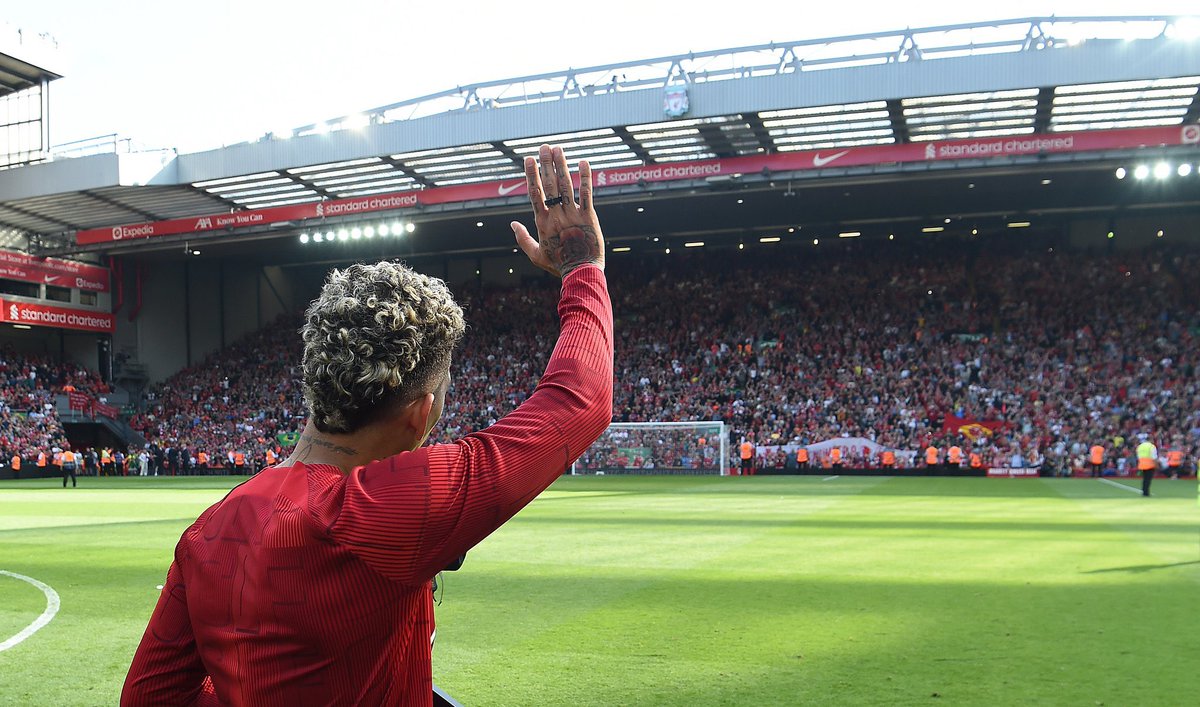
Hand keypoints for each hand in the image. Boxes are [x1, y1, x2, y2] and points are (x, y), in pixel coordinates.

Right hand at [512, 144, 604, 277]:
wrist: (581, 272)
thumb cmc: (558, 265)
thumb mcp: (535, 255)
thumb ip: (523, 239)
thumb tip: (512, 224)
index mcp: (542, 222)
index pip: (535, 193)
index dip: (531, 174)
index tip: (529, 159)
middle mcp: (556, 215)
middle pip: (549, 185)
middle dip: (546, 164)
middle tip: (544, 147)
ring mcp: (573, 214)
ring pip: (566, 185)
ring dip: (561, 165)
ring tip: (558, 149)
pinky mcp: (589, 216)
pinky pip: (587, 194)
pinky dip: (585, 177)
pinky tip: (583, 162)